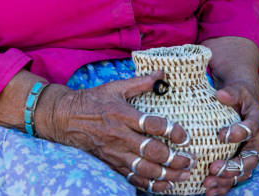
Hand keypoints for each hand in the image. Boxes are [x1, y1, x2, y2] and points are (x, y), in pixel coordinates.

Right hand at [38, 70, 196, 192]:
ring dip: (167, 175)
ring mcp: (116, 153)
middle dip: (174, 159)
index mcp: (123, 114)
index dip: (171, 131)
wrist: (66, 118)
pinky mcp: (112, 164)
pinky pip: (133, 178)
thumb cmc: (93, 100)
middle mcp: (120, 136)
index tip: (185, 136)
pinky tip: (165, 185)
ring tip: (184, 174)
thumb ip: (140, 82)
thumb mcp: (116, 87)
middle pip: (152, 152)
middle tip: (191, 160)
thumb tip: (162, 73)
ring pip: (145, 169)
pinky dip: (151, 185)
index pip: (152, 125)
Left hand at [203, 83, 258, 195]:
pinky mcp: (242, 161)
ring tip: (209, 183)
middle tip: (214, 168)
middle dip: (232, 166)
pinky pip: (236, 177)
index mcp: (258, 121)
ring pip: (243, 172)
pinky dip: (224, 186)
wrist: (242, 102)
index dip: (238, 133)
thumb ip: (230, 93)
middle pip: (250, 158)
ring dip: (226, 180)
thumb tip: (220, 95)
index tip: (220, 135)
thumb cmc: (237, 95)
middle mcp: (258, 140)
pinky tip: (210, 191)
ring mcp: (251, 152)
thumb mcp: (236, 90)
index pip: (251, 129)